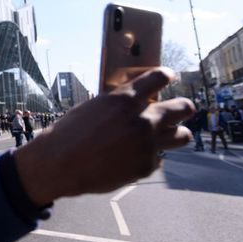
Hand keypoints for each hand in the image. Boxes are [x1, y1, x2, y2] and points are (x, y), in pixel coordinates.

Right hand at [15, 67, 193, 204]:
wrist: (59, 164)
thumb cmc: (70, 133)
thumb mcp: (94, 107)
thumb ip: (120, 104)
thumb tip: (139, 102)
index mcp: (124, 99)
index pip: (159, 77)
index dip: (166, 75)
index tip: (168, 77)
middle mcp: (142, 120)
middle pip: (183, 108)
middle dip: (183, 107)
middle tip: (180, 109)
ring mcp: (147, 145)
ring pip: (183, 135)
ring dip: (176, 133)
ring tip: (167, 134)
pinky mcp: (146, 166)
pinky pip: (158, 157)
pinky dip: (148, 156)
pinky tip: (132, 157)